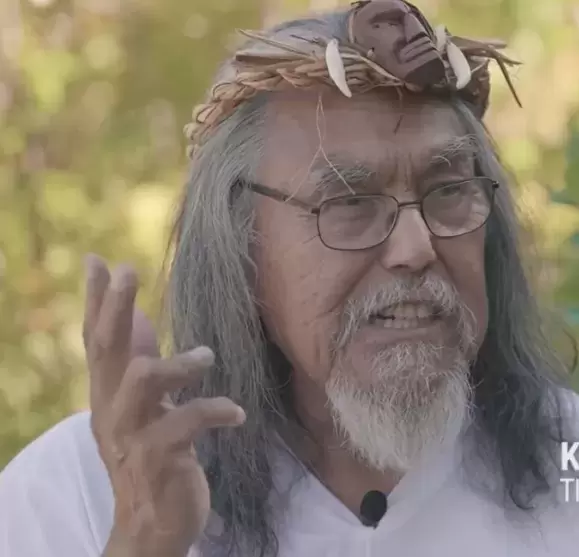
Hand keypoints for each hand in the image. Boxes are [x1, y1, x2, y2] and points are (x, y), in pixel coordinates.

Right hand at [83, 255, 244, 556]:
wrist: (154, 522)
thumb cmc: (154, 454)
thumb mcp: (142, 406)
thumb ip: (137, 362)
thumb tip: (133, 317)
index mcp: (108, 395)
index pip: (96, 340)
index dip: (97, 301)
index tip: (98, 259)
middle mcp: (113, 410)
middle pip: (109, 349)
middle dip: (116, 307)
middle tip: (129, 269)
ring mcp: (135, 434)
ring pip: (142, 380)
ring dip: (178, 362)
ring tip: (208, 356)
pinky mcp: (161, 457)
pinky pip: (186, 422)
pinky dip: (216, 410)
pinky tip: (237, 414)